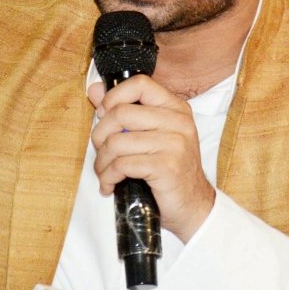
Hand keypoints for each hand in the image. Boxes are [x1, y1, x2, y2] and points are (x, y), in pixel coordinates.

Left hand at [89, 77, 215, 243]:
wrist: (194, 206)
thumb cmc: (169, 170)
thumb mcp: (150, 136)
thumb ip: (123, 110)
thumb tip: (95, 89)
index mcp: (176, 108)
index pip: (140, 84)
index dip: (114, 96)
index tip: (103, 113)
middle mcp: (178, 121)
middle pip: (121, 113)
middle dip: (99, 134)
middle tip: (100, 151)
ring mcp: (175, 144)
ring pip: (117, 141)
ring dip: (102, 161)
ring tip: (104, 173)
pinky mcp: (167, 167)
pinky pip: (122, 164)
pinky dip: (109, 177)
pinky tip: (110, 185)